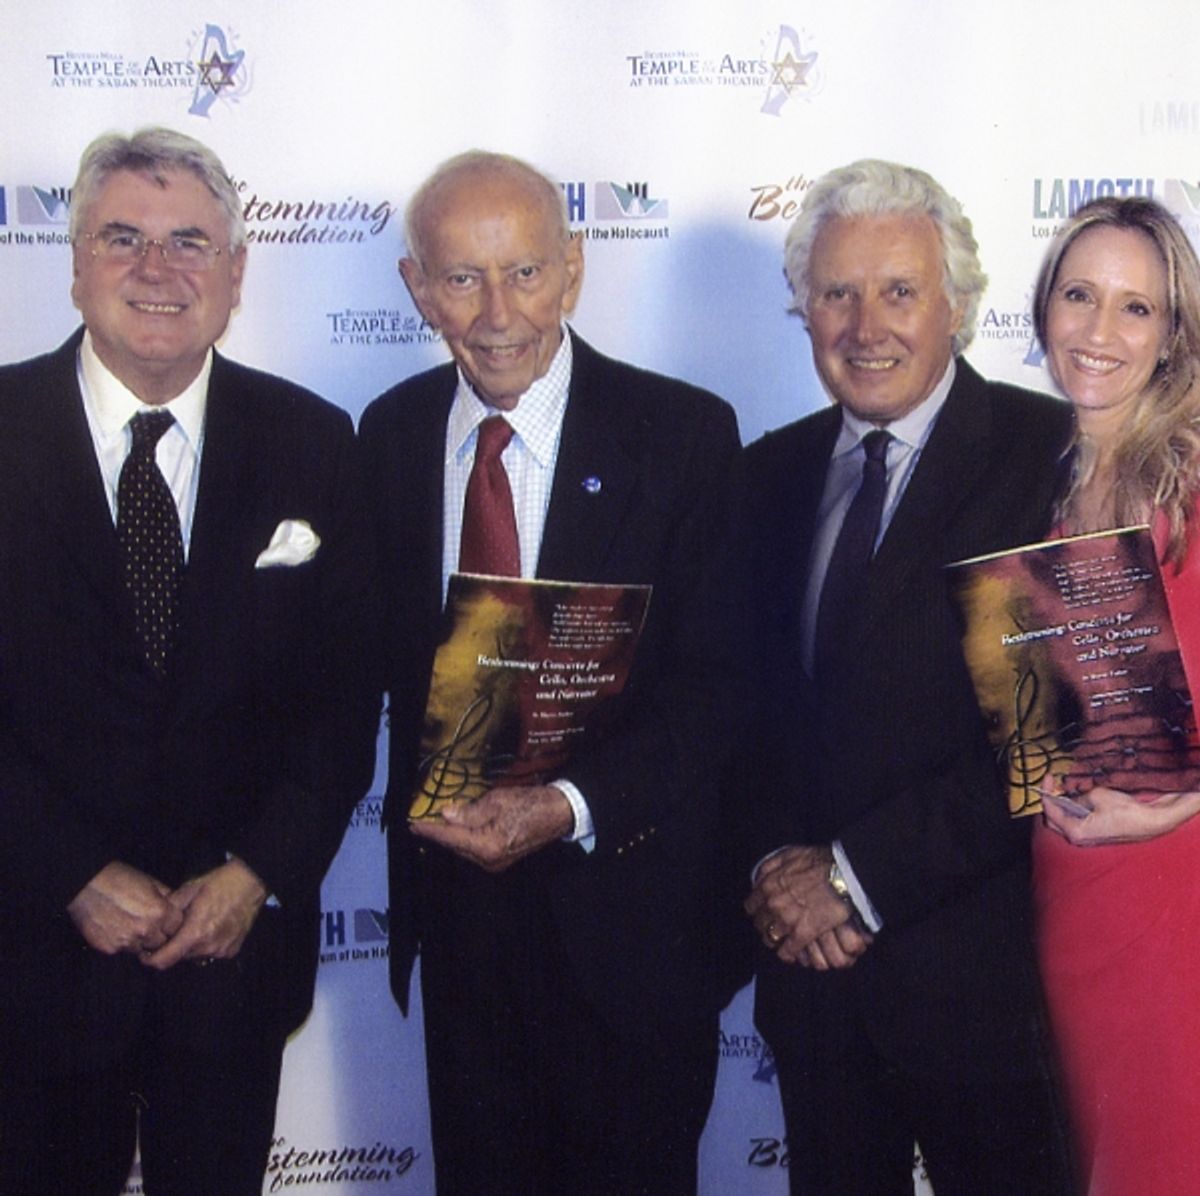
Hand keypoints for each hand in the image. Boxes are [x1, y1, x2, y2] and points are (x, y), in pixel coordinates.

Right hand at [67, 860, 183, 955]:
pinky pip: (122, 950)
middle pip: (162, 942)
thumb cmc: (120, 878)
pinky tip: (115, 927)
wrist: (86, 885)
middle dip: (159, 934)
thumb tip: (178, 906)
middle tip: (150, 924)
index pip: (177, 927)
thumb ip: (167, 898)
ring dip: (140, 941)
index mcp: (160, 912)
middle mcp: (146, 930)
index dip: (172, 922)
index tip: (167, 920)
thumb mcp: (150, 882)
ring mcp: (127, 942)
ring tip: (130, 924)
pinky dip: (122, 942)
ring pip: (142, 949)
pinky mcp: (109, 948)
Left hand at [141, 858, 267, 969]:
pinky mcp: (231, 950)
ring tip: (196, 926)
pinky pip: (211, 953)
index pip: (164, 960)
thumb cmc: (219, 883)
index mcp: (194, 933)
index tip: (145, 954)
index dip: (150, 960)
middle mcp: (207, 947)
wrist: (251, 882)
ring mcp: (221, 950)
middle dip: (173, 947)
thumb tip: (153, 922)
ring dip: (191, 946)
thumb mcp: (188, 890)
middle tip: (175, 930)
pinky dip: (207, 945)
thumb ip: (168, 909)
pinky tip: (211, 928)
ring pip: (196, 956)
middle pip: (180, 958)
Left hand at [409, 784, 573, 872]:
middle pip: (456, 846)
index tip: (413, 826)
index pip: (450, 838)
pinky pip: (475, 849)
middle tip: (422, 821)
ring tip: (436, 824)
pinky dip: (465, 839)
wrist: (560, 813)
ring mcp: (496, 862)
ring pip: (465, 849)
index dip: (430, 831)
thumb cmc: (531, 803)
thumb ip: (470, 811)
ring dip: (452, 837)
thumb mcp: (497, 800)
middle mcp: (489, 860)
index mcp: (487, 846)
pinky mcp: (502, 858)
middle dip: (439, 834)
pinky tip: (459, 828)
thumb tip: (447, 815)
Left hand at [744, 844, 870, 966]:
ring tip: (782, 940)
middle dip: (765, 925)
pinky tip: (792, 952)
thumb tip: (760, 877)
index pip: (751, 906)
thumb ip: (771, 867)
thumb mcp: (788, 855)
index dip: (757, 910)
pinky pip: (787, 951)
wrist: (842, 875)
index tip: (762, 912)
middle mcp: (773, 904)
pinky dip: (788, 953)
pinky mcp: (802, 933)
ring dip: (775, 940)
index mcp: (768, 885)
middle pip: (760, 924)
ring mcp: (786, 920)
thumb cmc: (819, 862)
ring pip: (770, 938)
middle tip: (773, 926)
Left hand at [1042, 784, 1199, 845]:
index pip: (1050, 811)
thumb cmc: (1127, 811)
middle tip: (1053, 785)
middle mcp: (1079, 839)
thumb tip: (1070, 797)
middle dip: (1051, 802)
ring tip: (1064, 790)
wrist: (1152, 822)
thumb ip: (1077, 797)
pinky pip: (1077, 823)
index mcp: (1076, 831)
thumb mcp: (1097, 796)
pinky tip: (1077, 799)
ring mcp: (1088, 839)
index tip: (1048, 777)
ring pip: (1065, 823)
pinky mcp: (1096, 836)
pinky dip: (1073, 812)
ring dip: (1062, 807)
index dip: (1046, 792)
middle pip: (1053, 820)